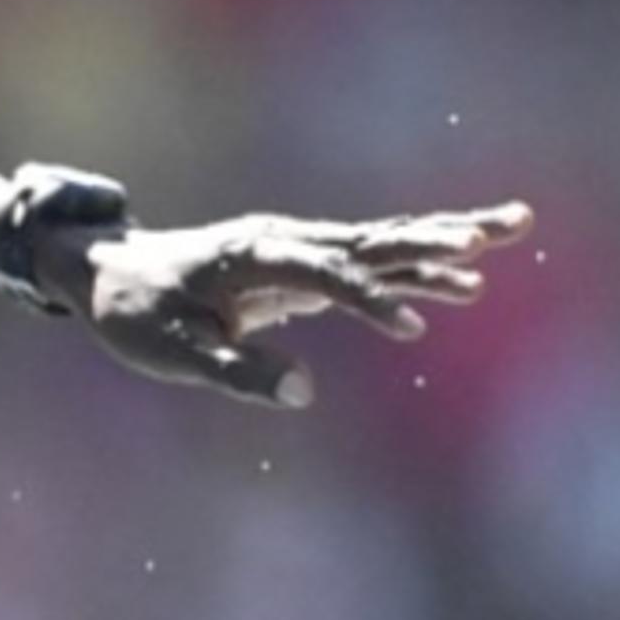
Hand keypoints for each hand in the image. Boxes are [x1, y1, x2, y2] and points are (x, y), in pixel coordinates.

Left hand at [49, 200, 532, 407]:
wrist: (109, 274)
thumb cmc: (134, 312)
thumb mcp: (169, 351)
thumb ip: (234, 371)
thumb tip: (302, 392)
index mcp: (251, 255)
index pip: (324, 274)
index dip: (366, 300)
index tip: (408, 331)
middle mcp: (283, 241)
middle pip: (372, 239)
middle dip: (439, 236)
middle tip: (505, 227)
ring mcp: (296, 249)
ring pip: (380, 243)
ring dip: (444, 240)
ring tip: (510, 228)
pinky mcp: (302, 266)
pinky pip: (368, 264)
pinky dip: (415, 267)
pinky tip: (463, 278)